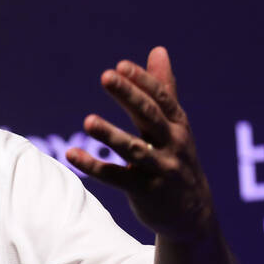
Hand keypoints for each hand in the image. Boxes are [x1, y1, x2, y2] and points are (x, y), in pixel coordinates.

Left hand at [65, 46, 215, 239]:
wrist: (192, 214)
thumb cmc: (177, 160)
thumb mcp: (175, 126)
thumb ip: (164, 89)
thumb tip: (158, 50)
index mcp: (177, 125)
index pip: (161, 98)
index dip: (142, 81)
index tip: (120, 66)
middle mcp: (172, 145)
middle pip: (149, 116)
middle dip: (129, 96)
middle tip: (106, 76)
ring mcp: (160, 169)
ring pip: (133, 149)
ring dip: (110, 134)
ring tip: (87, 120)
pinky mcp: (145, 192)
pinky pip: (116, 178)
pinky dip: (94, 166)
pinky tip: (71, 155)